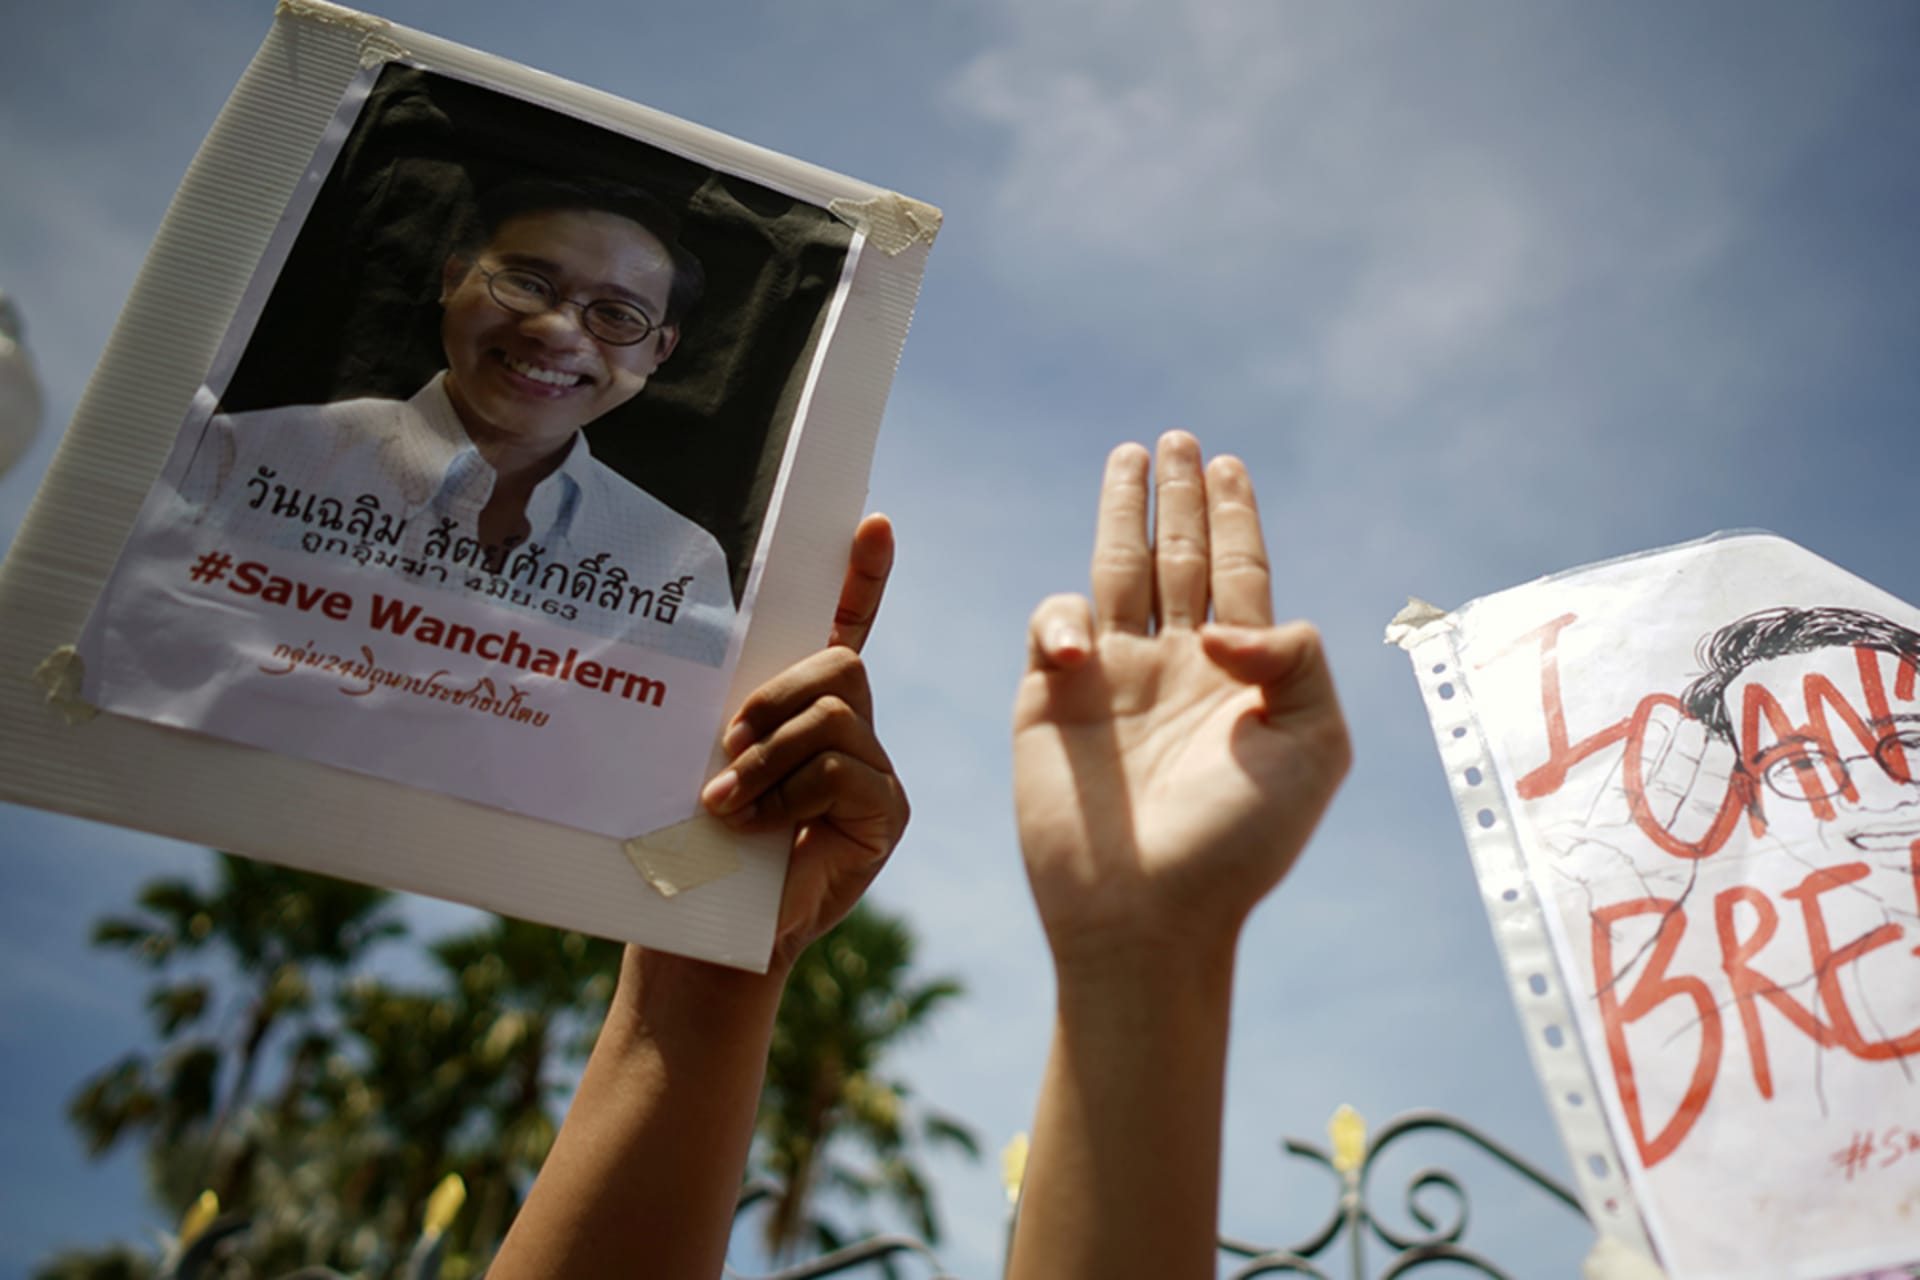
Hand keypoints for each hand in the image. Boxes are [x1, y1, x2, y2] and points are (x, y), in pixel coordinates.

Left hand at [700, 513, 909, 969]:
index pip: (845, 627)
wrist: (702, 935)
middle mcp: (852, 732)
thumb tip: (704, 673)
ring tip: (724, 802)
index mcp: (805, 708)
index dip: (862, 576)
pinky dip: (788, 793)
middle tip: (726, 744)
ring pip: (836, 714)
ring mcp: (875, 771)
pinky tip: (754, 826)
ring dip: (768, 756)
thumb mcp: (699, 762)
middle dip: (775, 694)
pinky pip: (843, 770)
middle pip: (841, 662)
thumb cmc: (691, 848)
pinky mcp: (886, 814)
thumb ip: (721, 716)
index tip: (873, 524)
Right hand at [1012, 433, 1350, 967]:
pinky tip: (1086, 649)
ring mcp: (1113, 682)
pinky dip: (1064, 620)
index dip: (1235, 517)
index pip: (1240, 574)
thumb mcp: (1313, 747)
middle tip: (1177, 440)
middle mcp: (1178, 668)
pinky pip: (1054, 629)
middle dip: (1179, 500)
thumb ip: (1296, 660)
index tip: (1229, 465)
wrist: (1147, 915)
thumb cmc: (1238, 844)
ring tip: (1130, 459)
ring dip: (1122, 516)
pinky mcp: (1050, 702)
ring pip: (1116, 574)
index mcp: (1241, 676)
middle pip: (1179, 558)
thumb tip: (1224, 625)